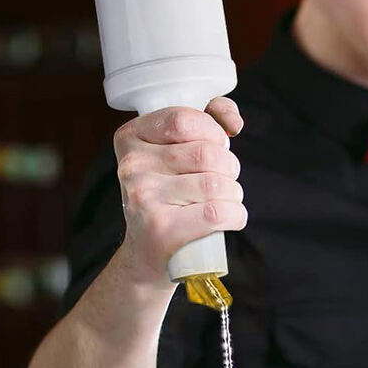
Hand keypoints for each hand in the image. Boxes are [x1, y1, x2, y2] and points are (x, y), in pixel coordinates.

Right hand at [113, 97, 245, 288]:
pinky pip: (216, 213)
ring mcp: (143, 198)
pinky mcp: (161, 229)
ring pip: (216, 185)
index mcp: (130, 137)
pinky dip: (236, 215)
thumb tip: (232, 123)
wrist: (147, 251)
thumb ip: (208, 117)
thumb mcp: (177, 147)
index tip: (216, 145)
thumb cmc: (170, 192)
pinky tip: (231, 218)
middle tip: (222, 180)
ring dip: (234, 193)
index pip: (182, 120)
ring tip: (224, 201)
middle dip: (229, 167)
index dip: (212, 131)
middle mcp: (131, 166)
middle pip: (206, 154)